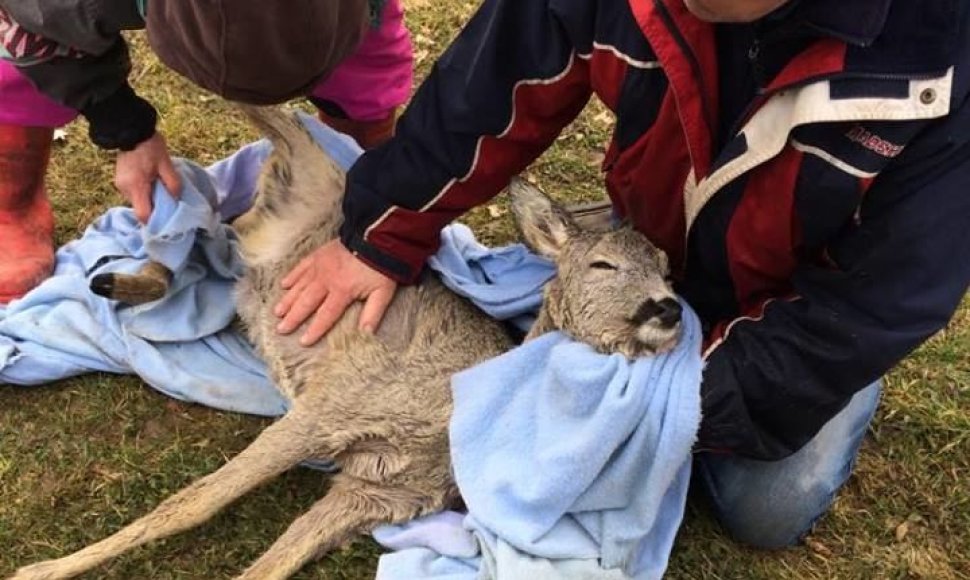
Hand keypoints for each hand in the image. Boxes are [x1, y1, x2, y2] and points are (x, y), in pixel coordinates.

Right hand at [114, 132, 181, 222]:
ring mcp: (120, 185)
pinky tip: (152, 183)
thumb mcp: (166, 164)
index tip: (168, 219)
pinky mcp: (120, 181)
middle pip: (141, 209)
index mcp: (136, 186)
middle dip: (155, 208)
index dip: (156, 220)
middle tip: (168, 200)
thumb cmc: (151, 146)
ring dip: (150, 199)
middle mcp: (125, 189)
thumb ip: (173, 184)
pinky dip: (144, 192)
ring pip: (138, 201)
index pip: (143, 215)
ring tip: (160, 188)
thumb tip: (176, 200)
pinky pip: (134, 193)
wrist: (131, 130)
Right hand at [274, 239, 397, 345]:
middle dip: (293, 318)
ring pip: (299, 286)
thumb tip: (366, 335)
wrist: (375, 236)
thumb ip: (372, 314)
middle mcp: (326, 280)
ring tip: (277, 312)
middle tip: (281, 329)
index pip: (325, 315)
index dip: (314, 329)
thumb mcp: (382, 292)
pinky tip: (284, 285)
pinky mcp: (318, 255)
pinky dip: (292, 276)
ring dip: (288, 300)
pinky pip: (301, 267)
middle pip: (306, 302)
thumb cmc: (381, 266)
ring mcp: (320, 266)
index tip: (303, 342)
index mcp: (342, 291)